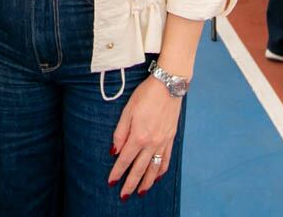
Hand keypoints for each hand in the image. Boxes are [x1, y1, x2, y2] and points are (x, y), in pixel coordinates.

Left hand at [108, 74, 181, 198]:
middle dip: (131, 184)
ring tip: (141, 192)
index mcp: (139, 136)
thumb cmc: (146, 95)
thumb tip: (115, 151)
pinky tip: (157, 177)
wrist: (168, 86)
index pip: (125, 160)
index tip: (112, 183)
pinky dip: (161, 170)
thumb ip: (120, 132)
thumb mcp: (128, 110)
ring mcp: (163, 142)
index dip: (117, 172)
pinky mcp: (171, 138)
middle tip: (124, 196)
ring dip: (146, 182)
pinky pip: (166, 159)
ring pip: (154, 168)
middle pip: (139, 169)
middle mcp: (152, 143)